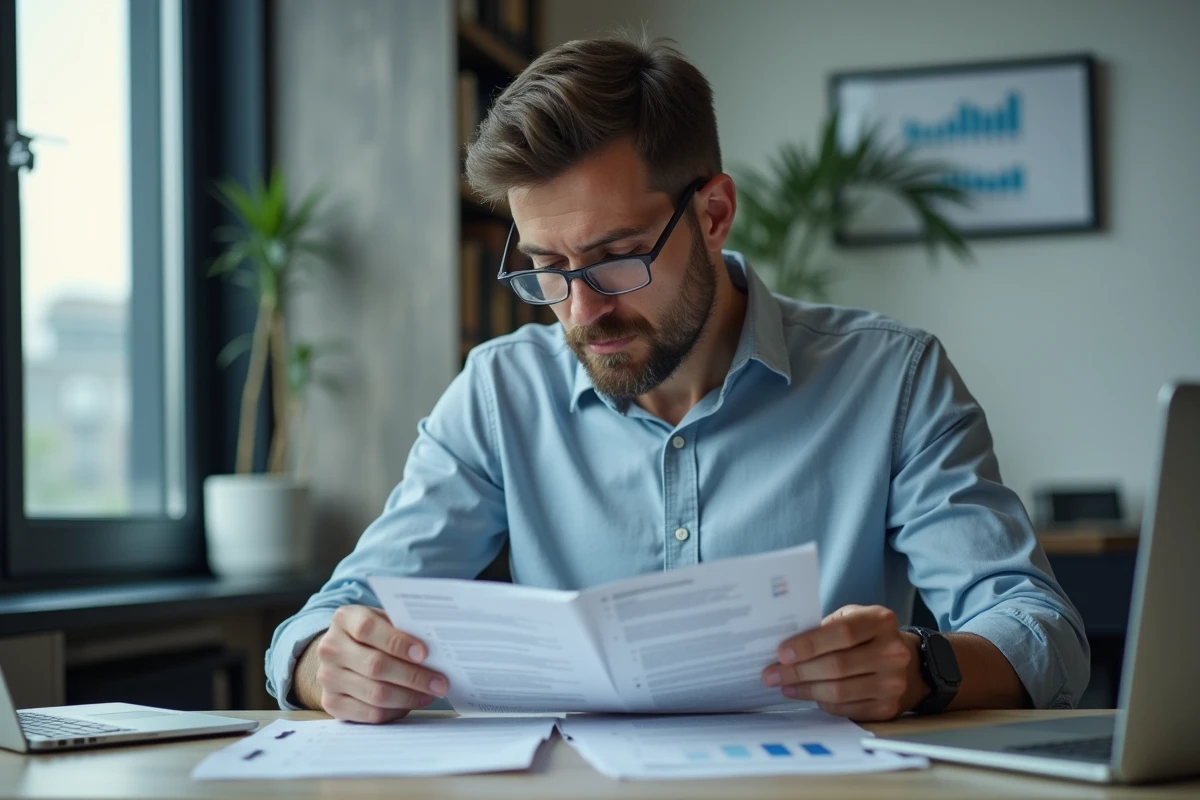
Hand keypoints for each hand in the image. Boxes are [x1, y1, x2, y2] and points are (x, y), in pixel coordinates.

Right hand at [298, 605, 449, 722]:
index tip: (424, 653)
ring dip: (409, 696)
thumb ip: (403, 629)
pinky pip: (369, 713)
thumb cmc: (374, 635)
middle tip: (440, 682)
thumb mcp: (384, 621)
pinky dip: (396, 710)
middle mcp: (330, 648)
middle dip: (413, 676)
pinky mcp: (331, 703)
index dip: (398, 642)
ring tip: (430, 693)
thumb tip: (438, 647)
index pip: (368, 629)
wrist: (341, 653)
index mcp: (344, 619)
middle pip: (375, 666)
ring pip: (375, 693)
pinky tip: (411, 703)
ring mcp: (327, 677)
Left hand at [762, 605, 926, 720]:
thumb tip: (785, 645)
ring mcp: (892, 683)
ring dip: (805, 690)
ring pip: (838, 691)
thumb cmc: (869, 637)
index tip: (781, 653)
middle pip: (836, 666)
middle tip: (771, 674)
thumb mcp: (854, 618)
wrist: (911, 664)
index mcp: (881, 621)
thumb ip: (826, 626)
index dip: (809, 644)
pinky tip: (806, 694)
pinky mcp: (887, 708)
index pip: (842, 633)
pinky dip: (821, 702)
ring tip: (784, 685)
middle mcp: (892, 652)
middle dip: (797, 671)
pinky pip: (845, 708)